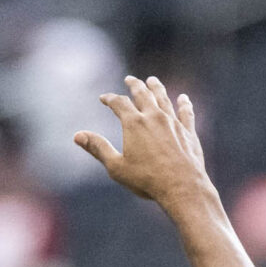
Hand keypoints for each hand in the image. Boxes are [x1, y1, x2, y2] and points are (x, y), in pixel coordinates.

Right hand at [74, 76, 213, 210]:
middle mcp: (154, 117)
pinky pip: (186, 112)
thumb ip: (98, 148)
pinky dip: (184, 103)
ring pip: (164, 98)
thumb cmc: (146, 179)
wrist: (181, 187)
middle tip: (130, 79)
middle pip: (143, 94)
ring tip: (152, 81)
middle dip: (134, 85)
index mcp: (134, 123)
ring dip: (156, 88)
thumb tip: (77, 135)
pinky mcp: (188, 132)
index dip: (109, 99)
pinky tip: (183, 98)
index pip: (119, 103)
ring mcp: (173, 122)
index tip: (104, 98)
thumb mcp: (116, 167)